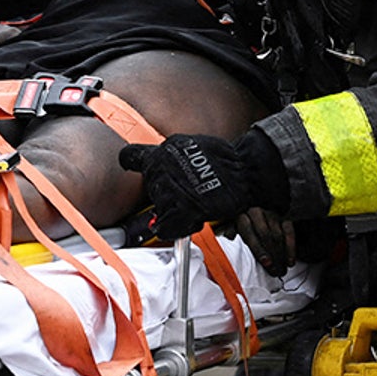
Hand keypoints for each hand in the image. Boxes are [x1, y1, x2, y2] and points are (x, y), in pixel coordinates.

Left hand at [119, 131, 285, 239]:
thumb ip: (175, 157)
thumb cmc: (227, 162)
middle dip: (165, 194)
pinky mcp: (181, 208)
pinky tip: (191, 220)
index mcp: (165, 150)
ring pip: (158, 208)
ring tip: (195, 203)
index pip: (130, 157)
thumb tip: (167, 167)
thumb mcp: (193, 146)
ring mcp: (170, 188)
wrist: (246, 172)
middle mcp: (162, 166)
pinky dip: (176, 229)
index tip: (136, 169)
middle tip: (188, 192)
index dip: (133, 164)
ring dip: (174, 211)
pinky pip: (165, 227)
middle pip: (150, 188)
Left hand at [234, 206, 295, 274]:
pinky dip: (290, 248)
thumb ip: (231, 241)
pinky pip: (289, 232)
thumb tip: (229, 250)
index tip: (266, 262)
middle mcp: (257, 214)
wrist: (254, 219)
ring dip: (281, 255)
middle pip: (266, 235)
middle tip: (275, 270)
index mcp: (242, 218)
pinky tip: (290, 261)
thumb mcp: (233, 234)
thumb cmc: (243, 232)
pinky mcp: (283, 218)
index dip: (258, 249)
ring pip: (278, 235)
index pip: (250, 234)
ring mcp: (271, 215)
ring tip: (281, 270)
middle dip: (272, 255)